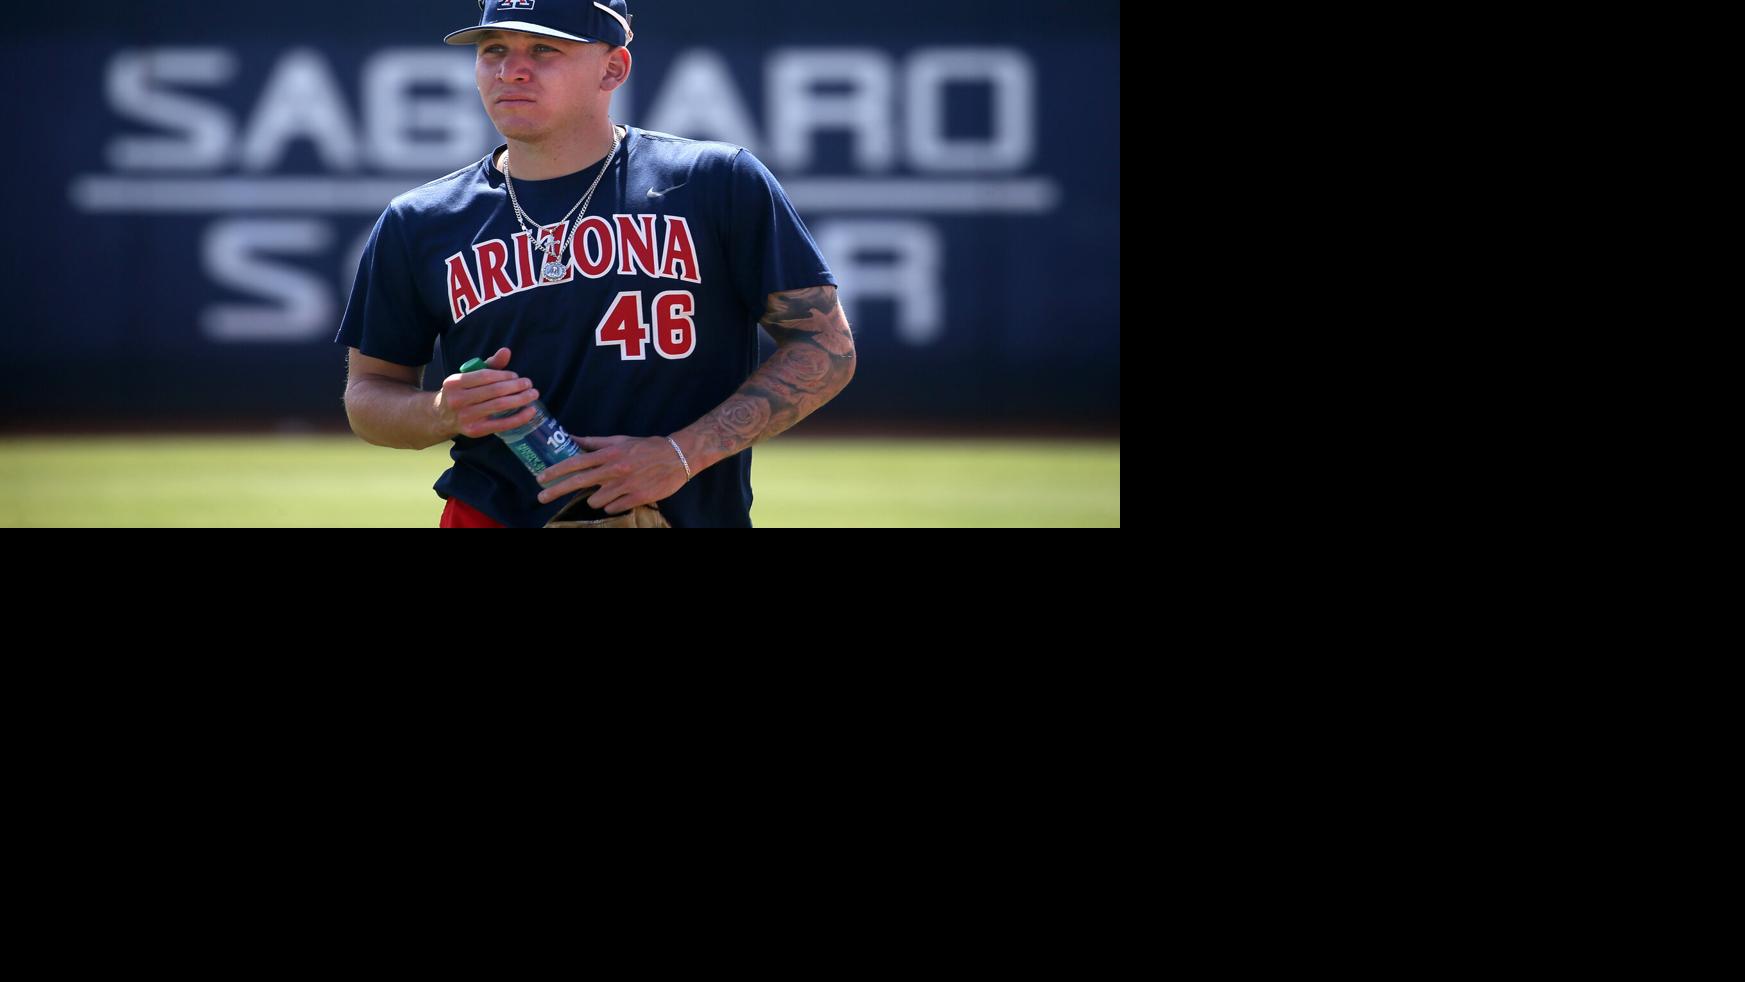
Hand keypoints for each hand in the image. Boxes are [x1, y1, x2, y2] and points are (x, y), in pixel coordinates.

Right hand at [434, 347, 541, 437]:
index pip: (484, 376)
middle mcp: (457, 400)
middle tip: (529, 384)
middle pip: (494, 391)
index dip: (504, 375)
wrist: (443, 417)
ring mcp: (465, 417)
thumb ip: (489, 364)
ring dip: (520, 399)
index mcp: (454, 382)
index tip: (516, 376)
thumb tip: (507, 351)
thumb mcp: (469, 377)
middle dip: (516, 386)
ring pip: (499, 406)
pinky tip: (531, 411)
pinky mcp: (475, 431)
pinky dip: (519, 417)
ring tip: (533, 394)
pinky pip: (502, 424)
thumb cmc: (462, 392)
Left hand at [535, 435, 689, 512]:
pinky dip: (613, 504)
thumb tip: (571, 438)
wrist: (678, 457)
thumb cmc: (647, 447)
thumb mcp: (620, 440)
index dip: (556, 471)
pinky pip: (612, 508)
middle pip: (578, 483)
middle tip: (541, 497)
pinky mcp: (636, 498)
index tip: (540, 478)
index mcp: (609, 454)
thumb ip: (594, 443)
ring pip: (595, 500)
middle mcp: (614, 470)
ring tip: (610, 489)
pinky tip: (623, 495)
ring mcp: (625, 486)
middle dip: (556, 490)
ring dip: (596, 497)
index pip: (576, 462)